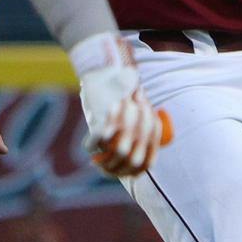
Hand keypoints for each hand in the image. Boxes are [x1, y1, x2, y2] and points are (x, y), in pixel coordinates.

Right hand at [71, 36, 170, 178]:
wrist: (108, 68)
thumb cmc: (119, 94)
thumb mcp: (135, 114)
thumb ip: (136, 137)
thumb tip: (130, 164)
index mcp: (152, 124)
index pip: (148, 160)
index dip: (133, 172)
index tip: (122, 174)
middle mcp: (143, 122)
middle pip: (133, 159)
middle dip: (117, 170)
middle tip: (105, 169)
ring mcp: (126, 118)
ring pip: (117, 152)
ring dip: (104, 162)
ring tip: (96, 161)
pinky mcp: (107, 114)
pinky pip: (98, 140)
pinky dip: (91, 146)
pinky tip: (88, 146)